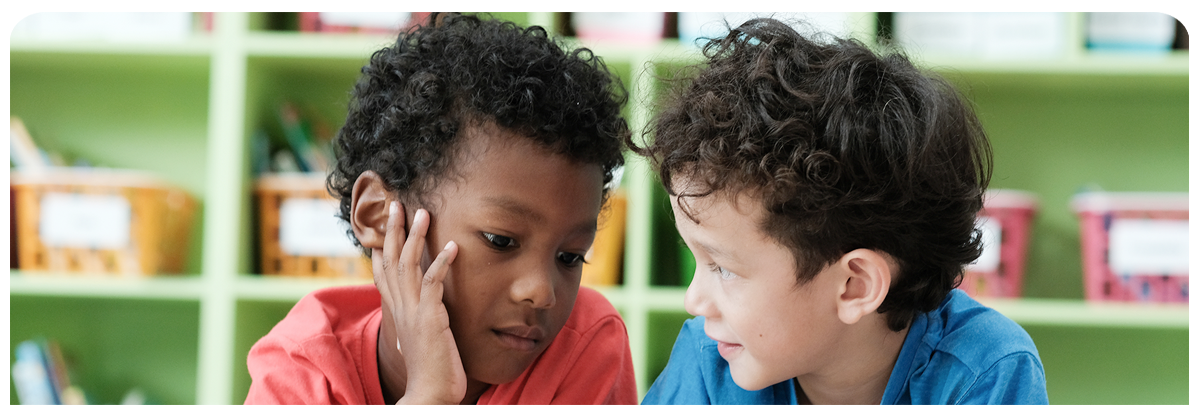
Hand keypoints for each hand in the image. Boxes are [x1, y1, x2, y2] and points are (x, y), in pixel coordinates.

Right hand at [374, 201, 465, 404]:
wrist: (430, 395)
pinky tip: (452, 246)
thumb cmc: (432, 370)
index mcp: (398, 312)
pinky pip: (432, 283)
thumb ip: (419, 323)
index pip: (383, 273)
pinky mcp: (429, 318)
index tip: (382, 223)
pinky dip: (441, 263)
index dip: (381, 246)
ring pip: (408, 265)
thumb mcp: (422, 339)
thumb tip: (419, 319)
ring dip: (415, 236)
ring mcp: (413, 312)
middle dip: (393, 230)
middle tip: (397, 203)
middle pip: (390, 260)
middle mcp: (400, 308)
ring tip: (423, 212)